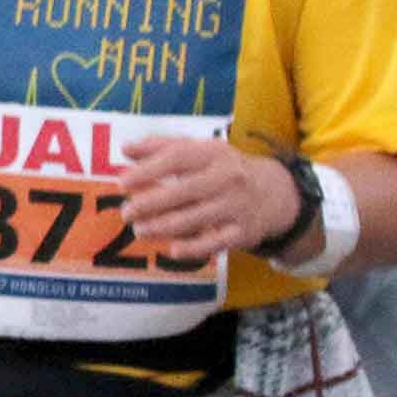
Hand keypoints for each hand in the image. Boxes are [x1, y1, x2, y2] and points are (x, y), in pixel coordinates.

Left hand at [118, 138, 300, 263]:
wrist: (273, 194)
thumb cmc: (223, 170)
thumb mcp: (200, 150)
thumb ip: (162, 147)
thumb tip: (126, 149)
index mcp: (214, 153)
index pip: (178, 157)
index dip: (148, 170)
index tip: (122, 182)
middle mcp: (228, 178)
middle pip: (184, 191)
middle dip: (151, 203)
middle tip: (127, 212)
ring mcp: (236, 206)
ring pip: (195, 219)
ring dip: (163, 227)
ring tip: (139, 230)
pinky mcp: (243, 232)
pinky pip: (214, 244)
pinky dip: (192, 248)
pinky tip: (171, 249)